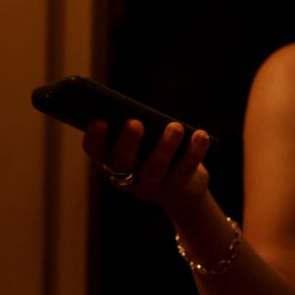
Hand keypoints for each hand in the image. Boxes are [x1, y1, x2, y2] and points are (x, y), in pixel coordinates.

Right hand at [82, 120, 210, 213]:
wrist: (181, 190)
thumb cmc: (153, 152)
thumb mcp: (141, 141)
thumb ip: (134, 127)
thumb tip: (134, 105)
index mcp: (110, 162)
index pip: (96, 152)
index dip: (95, 138)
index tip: (99, 120)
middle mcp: (126, 178)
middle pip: (124, 162)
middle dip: (129, 142)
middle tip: (134, 122)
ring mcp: (152, 186)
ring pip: (156, 167)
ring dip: (165, 146)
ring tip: (175, 126)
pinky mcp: (177, 188)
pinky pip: (185, 169)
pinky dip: (194, 151)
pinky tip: (200, 135)